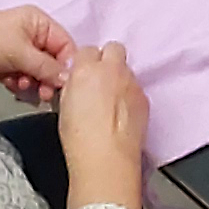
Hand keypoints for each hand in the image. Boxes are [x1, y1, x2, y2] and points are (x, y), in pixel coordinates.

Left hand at [0, 6, 74, 102]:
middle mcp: (32, 36)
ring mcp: (19, 52)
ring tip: (23, 87)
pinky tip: (13, 87)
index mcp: (39, 22)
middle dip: (49, 78)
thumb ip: (47, 67)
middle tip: (44, 92)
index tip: (64, 85)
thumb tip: (68, 79)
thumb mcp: (20, 52)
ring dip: (35, 84)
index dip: (67, 65)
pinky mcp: (7, 67)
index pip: (65, 45)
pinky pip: (25, 79)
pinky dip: (22, 86)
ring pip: (39, 74)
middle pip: (53, 61)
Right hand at [57, 38, 148, 183]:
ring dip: (120, 79)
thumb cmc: (81, 139)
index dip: (85, 63)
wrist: (107, 160)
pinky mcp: (144, 98)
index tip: (83, 75)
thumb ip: (73, 85)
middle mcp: (112, 70)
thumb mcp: (64, 105)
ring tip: (111, 104)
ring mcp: (131, 83)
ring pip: (127, 69)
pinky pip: (136, 88)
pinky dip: (130, 96)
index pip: (87, 50)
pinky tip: (122, 115)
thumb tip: (78, 82)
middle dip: (107, 60)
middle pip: (113, 49)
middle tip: (100, 80)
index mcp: (86, 69)